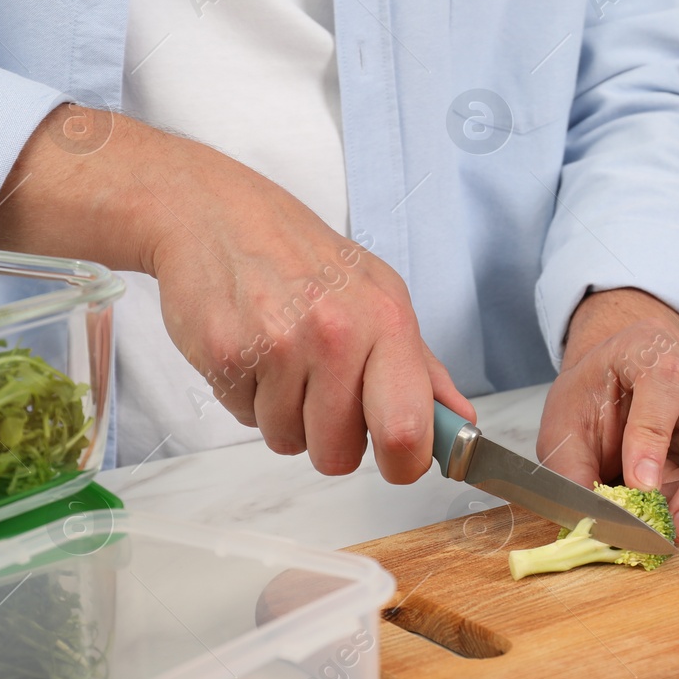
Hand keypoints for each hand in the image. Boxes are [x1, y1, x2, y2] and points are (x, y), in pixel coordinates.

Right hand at [0, 105, 474, 479]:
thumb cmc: (306, 259)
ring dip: (284, 416)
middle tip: (322, 393)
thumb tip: (460, 423)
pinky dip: (246, 397)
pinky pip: (244, 419)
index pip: (407, 429)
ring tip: (282, 361)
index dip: (404, 463)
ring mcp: (278, 344)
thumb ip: (422, 368)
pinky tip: (251, 350)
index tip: (398, 460)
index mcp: (388, 322)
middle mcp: (337, 332)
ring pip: (287, 441)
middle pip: (339, 454)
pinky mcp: (225, 354)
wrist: (217, 215)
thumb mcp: (380, 297)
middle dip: (330, 441)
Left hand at [537, 289, 678, 542]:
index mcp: (649, 344)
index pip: (666, 379)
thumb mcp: (565, 426)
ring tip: (670, 519)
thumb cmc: (595, 397)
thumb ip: (573, 469)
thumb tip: (594, 521)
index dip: (654, 435)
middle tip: (678, 526)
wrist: (617, 382)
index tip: (640, 486)